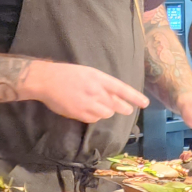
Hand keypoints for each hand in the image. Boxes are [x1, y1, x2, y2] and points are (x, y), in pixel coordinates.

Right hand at [25, 61, 148, 122]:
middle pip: (117, 105)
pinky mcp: (79, 113)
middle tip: (125, 109)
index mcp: (99, 79)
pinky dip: (95, 116)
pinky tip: (88, 110)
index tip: (145, 103)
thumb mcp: (90, 73)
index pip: (122, 89)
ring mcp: (87, 104)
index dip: (135, 97)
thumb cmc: (69, 74)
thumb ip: (103, 84)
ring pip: (107, 113)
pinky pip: (94, 119)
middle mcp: (96, 92)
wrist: (46, 80)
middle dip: (123, 108)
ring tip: (99, 105)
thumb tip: (116, 95)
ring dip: (106, 111)